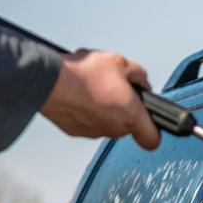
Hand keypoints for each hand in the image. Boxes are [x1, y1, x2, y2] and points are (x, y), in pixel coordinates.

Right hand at [41, 49, 160, 150]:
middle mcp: (114, 129)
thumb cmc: (83, 74)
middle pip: (127, 125)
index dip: (153, 129)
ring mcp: (95, 132)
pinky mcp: (77, 132)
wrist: (49, 82)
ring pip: (107, 122)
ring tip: (93, 87)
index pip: (152, 139)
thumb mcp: (120, 62)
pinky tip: (80, 93)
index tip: (149, 121)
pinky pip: (88, 122)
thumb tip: (142, 82)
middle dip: (124, 107)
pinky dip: (87, 110)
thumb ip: (139, 75)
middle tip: (114, 87)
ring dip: (104, 107)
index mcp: (131, 115)